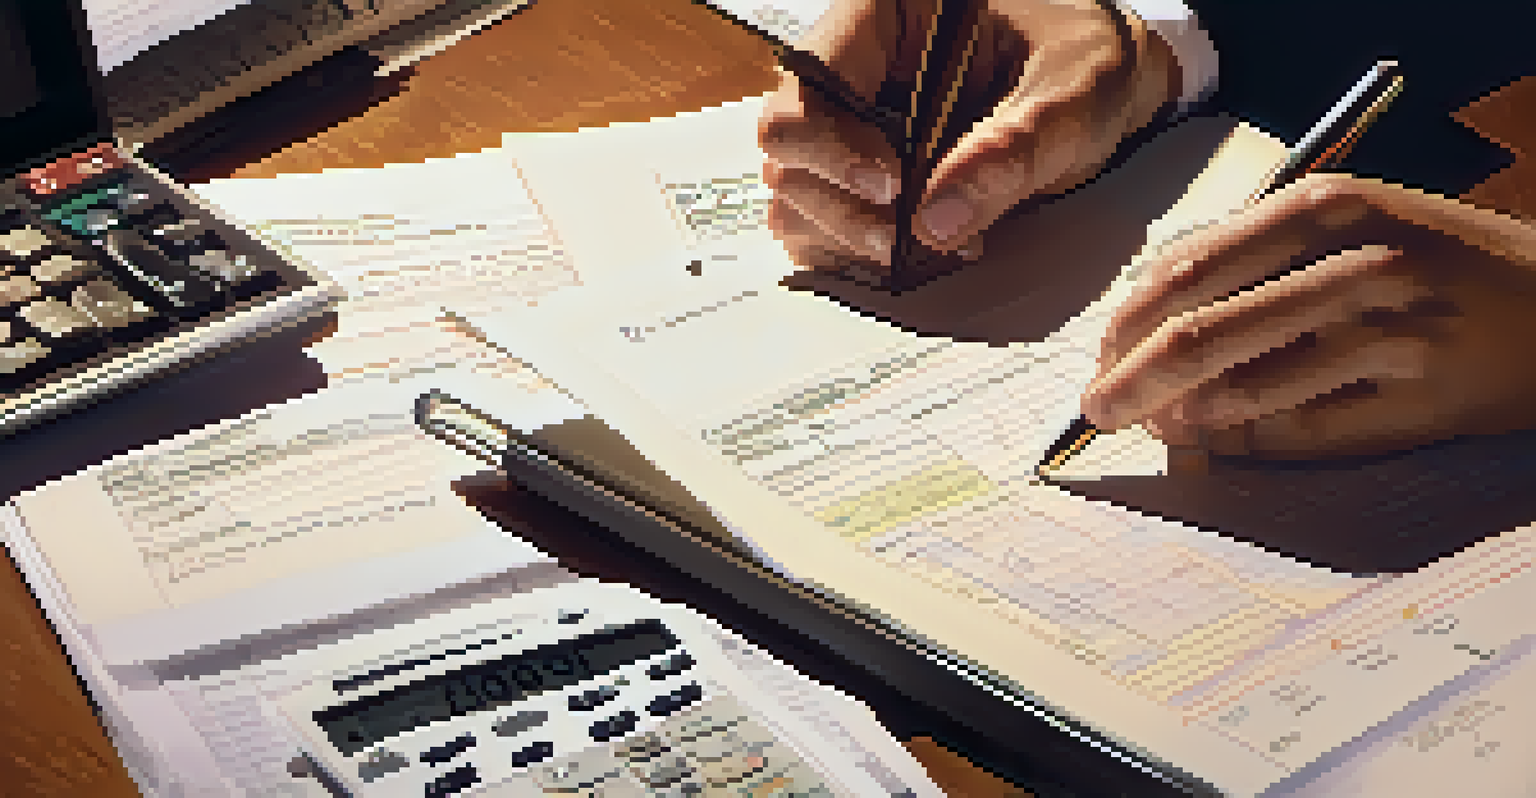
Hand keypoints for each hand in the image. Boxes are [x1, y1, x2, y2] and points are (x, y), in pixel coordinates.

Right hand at [757, 0, 1180, 278]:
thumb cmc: (1087, 64)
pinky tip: (912, 257)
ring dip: (843, 236)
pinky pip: (820, 223)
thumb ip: (1010, 149)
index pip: (808, 81)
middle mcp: (848, 67)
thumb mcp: (1071, 93)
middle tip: (902, 241)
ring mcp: (846, 126)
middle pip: (787, 147)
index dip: (832, 144)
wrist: (1108, 89)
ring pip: (794, 192)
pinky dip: (852, 253)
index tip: (892, 189)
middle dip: (837, 204)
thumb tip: (935, 225)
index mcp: (880, 14)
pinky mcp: (859, 177)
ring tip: (919, 250)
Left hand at [1082, 173, 1535, 459]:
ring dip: (1180, 419)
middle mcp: (1357, 263)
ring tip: (1156, 426)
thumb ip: (1247, 261)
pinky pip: (1301, 434)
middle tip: (1098, 411)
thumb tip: (1140, 325)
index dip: (1125, 324)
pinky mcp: (1420, 400)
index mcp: (1325, 207)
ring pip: (1243, 391)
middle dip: (1129, 383)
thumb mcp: (1343, 226)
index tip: (1099, 357)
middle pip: (1199, 335)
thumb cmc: (1430, 260)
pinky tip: (1219, 441)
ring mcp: (1392, 333)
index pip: (1185, 271)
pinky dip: (1245, 442)